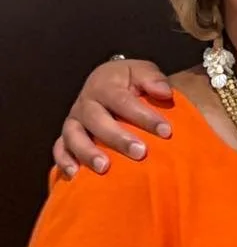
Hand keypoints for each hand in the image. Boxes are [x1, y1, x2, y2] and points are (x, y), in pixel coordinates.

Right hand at [53, 59, 173, 176]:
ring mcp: (74, 121)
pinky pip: (59, 149)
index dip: (144, 116)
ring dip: (88, 153)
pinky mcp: (66, 137)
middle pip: (96, 120)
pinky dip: (64, 161)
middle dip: (118, 138)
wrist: (110, 84)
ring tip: (104, 167)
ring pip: (73, 136)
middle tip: (140, 152)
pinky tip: (75, 175)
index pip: (123, 100)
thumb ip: (153, 79)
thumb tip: (164, 92)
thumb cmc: (131, 82)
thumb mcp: (143, 72)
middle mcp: (85, 103)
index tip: (166, 131)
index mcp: (104, 84)